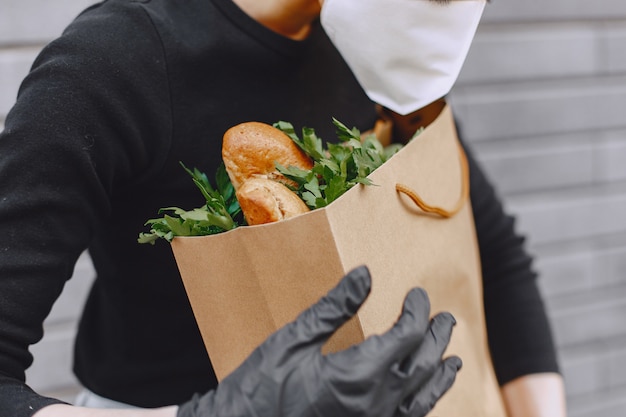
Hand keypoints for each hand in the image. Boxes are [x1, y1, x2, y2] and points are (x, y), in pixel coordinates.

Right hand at [177, 265, 460, 416]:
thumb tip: (365, 274)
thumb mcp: (294, 340)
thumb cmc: (261, 387)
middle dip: (437, 338)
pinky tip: (424, 398)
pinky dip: (423, 404)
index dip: (417, 312)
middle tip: (445, 318)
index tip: (416, 295)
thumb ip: (335, 307)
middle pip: (422, 366)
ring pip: (423, 399)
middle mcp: (376, 404)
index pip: (406, 336)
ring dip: (441, 375)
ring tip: (453, 359)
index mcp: (359, 375)